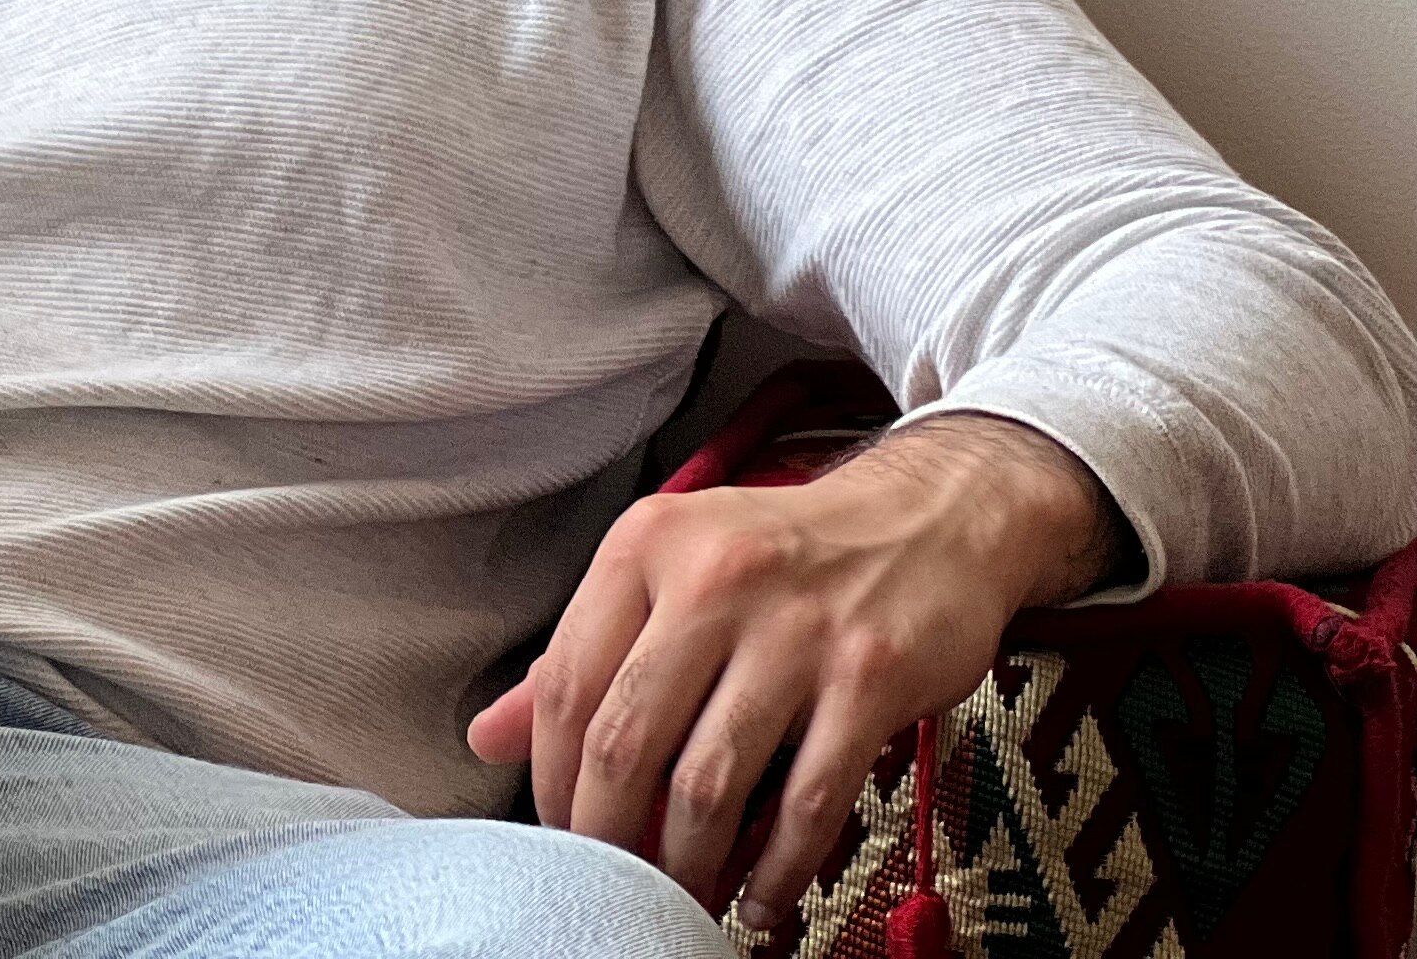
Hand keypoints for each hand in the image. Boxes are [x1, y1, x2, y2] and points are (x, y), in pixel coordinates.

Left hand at [464, 413, 1126, 932]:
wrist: (928, 518)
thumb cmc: (782, 552)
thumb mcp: (669, 568)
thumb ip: (580, 650)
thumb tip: (488, 734)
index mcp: (644, 545)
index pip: (567, 681)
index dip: (552, 774)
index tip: (558, 828)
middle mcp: (712, 580)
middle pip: (627, 739)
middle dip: (607, 833)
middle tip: (609, 881)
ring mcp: (795, 631)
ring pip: (710, 782)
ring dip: (688, 861)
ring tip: (679, 896)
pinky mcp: (870, 679)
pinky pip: (807, 801)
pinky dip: (776, 868)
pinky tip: (761, 898)